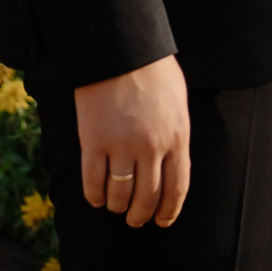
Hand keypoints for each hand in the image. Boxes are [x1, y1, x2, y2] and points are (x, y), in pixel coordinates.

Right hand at [74, 54, 189, 228]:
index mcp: (178, 137)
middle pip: (147, 197)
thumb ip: (176, 134)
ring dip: (117, 206)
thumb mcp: (177, 102)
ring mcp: (122, 145)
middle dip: (141, 215)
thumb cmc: (152, 70)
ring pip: (120, 194)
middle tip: (135, 220)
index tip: (162, 221)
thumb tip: (172, 162)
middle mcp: (152, 147)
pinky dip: (94, 196)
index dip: (169, 211)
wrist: (120, 48)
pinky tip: (96, 198)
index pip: (177, 187)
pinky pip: (93, 182)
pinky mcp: (93, 142)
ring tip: (115, 207)